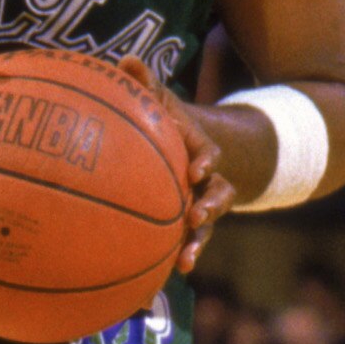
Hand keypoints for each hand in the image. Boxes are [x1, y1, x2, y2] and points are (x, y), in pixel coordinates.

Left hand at [106, 59, 233, 269]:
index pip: (210, 155)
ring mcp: (198, 208)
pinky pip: (183, 247)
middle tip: (197, 217)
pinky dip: (173, 264)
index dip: (207, 161)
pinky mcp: (185, 230)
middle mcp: (205, 183)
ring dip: (197, 245)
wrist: (180, 153)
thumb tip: (127, 59)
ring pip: (205, 228)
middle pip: (217, 196)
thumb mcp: (158, 102)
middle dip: (210, 207)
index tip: (198, 169)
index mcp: (200, 152)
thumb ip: (145, 84)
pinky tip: (156, 284)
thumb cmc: (163, 125)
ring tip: (184, 262)